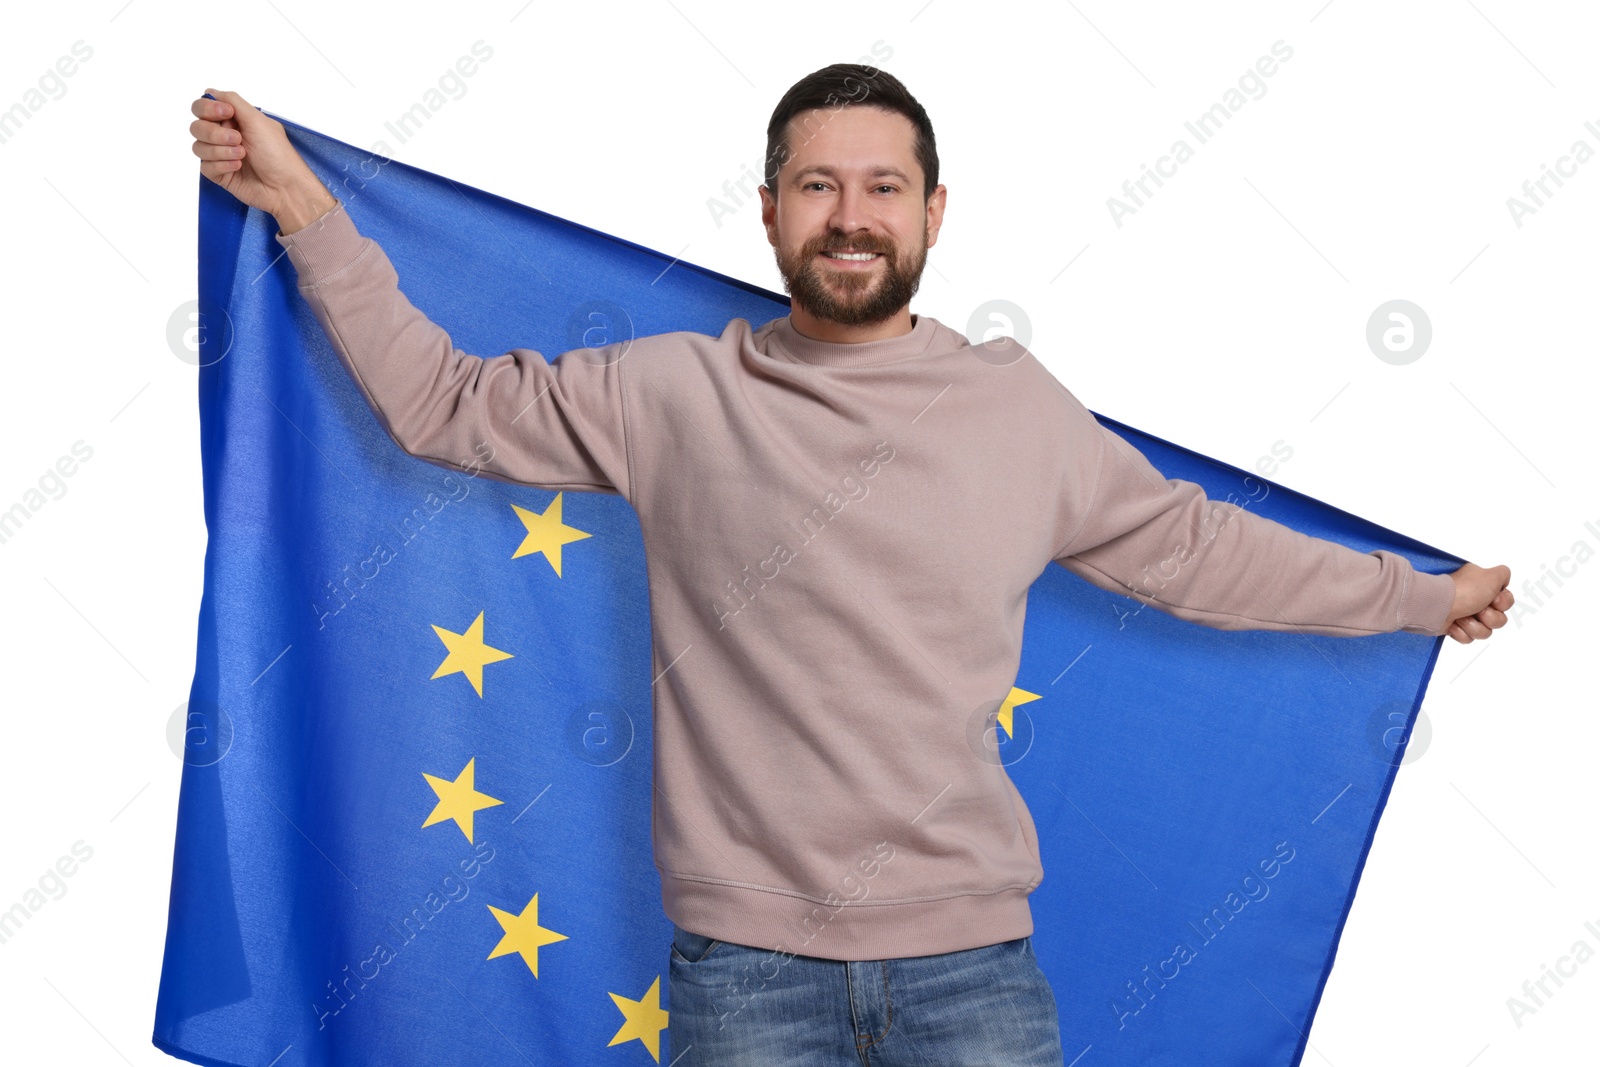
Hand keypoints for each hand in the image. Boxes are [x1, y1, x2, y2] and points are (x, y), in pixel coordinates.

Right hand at [189, 88, 334, 232]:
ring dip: (220, 150)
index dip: (207, 109)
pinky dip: (222, 165)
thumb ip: (232, 101)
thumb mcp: (258, 120)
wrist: (285, 187)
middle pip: (197, 127)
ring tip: (242, 155)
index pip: (202, 108)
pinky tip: (238, 167)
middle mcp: (225, 136)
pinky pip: (205, 166)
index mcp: (234, 120)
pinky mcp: (220, 174)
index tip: (226, 113)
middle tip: (238, 139)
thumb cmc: (278, 154)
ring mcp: (221, 156)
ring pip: (199, 147)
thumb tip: (211, 92)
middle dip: (214, 133)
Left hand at [1444, 562, 1511, 643]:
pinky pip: (1469, 638)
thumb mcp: (1491, 575)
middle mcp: (1475, 600)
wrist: (1436, 606)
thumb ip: (1503, 574)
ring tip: (1461, 617)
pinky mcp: (1454, 628)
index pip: (1506, 602)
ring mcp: (1465, 615)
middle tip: (1477, 610)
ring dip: (1474, 626)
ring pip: (1485, 632)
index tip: (1493, 600)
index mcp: (1483, 586)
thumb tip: (1503, 582)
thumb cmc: (1464, 590)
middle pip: (1499, 619)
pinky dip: (1461, 632)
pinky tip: (1452, 624)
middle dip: (1490, 618)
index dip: (1502, 604)